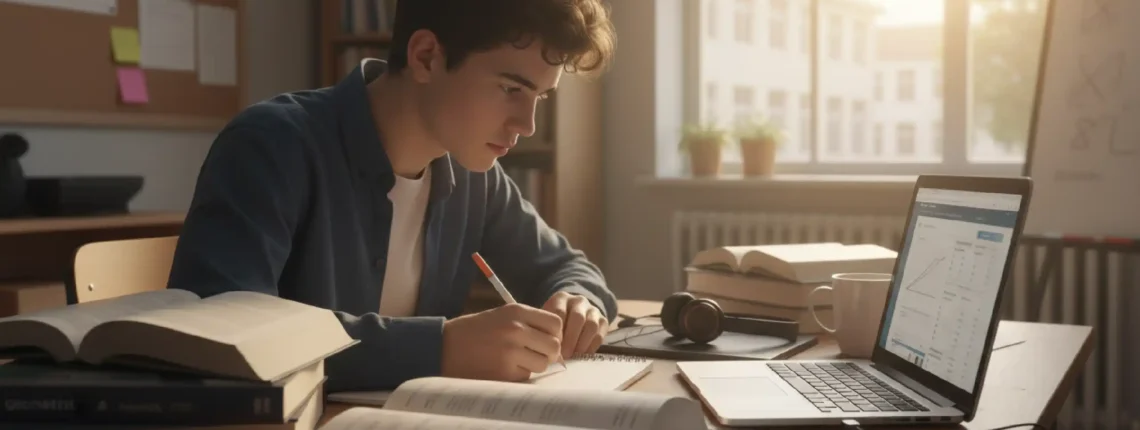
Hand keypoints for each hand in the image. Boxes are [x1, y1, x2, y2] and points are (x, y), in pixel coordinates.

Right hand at [441, 303, 562, 381]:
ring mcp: (510, 351)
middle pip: (554, 346)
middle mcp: (516, 329)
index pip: (556, 323)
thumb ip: (529, 323)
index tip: (546, 339)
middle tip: (536, 354)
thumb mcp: (502, 315)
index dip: (555, 334)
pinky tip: (504, 367)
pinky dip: (519, 374)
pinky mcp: (503, 372)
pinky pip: (526, 376)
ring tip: (517, 361)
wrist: (444, 346)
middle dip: (548, 353)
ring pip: (542, 364)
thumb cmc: (475, 330)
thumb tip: (556, 341)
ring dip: (534, 365)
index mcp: (517, 311)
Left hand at [543, 291, 607, 358]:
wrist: (573, 314)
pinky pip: (599, 335)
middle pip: (578, 318)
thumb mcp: (546, 320)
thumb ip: (547, 331)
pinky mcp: (603, 321)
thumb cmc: (554, 322)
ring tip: (574, 357)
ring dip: (582, 344)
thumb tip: (549, 353)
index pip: (559, 312)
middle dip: (571, 339)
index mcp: (561, 298)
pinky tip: (582, 356)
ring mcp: (593, 310)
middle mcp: (579, 301)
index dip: (557, 331)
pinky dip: (591, 348)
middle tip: (565, 355)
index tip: (553, 346)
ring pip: (591, 326)